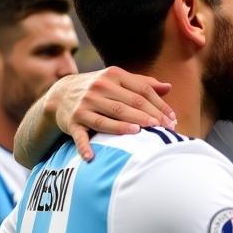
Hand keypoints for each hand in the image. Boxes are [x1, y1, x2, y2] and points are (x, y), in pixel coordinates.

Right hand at [48, 68, 174, 161]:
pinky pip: (80, 136)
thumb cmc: (100, 89)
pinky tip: (92, 157)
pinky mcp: (72, 121)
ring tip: (139, 133)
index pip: (142, 90)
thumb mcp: (118, 80)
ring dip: (123, 127)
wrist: (60, 94)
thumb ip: (143, 83)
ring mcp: (84, 105)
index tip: (172, 120)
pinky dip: (85, 147)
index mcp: (113, 75)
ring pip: (108, 118)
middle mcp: (98, 88)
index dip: (159, 106)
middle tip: (164, 129)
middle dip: (149, 117)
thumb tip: (168, 87)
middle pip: (128, 104)